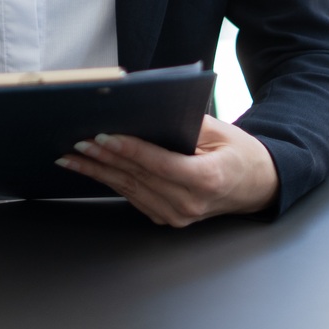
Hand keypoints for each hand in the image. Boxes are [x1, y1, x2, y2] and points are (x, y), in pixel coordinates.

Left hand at [57, 115, 279, 226]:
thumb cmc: (239, 154)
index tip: (103, 136)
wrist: (256, 186)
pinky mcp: (167, 219)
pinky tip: (91, 169)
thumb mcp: (220, 130)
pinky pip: (133, 198)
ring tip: (72, 157)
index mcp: (207, 180)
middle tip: (78, 142)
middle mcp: (190, 203)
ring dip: (98, 172)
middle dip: (105, 158)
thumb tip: (149, 109)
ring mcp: (178, 216)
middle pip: (139, 177)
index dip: (129, 150)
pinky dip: (110, 182)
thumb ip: (186, 121)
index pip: (160, 163)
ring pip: (130, 190)